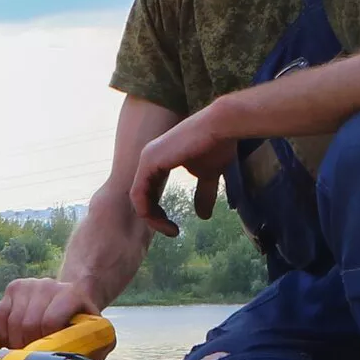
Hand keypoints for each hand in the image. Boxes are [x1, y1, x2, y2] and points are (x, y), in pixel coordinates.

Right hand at [0, 276, 94, 349]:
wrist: (71, 297)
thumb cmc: (81, 321)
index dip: (45, 342)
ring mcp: (28, 285)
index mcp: (71, 294)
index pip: (49, 321)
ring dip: (14, 341)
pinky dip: (2, 333)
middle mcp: (48, 285)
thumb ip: (92, 348)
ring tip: (23, 351)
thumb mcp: (94, 332)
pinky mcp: (12, 289)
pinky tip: (12, 340)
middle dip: (28, 346)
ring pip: (12, 321)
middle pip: (28, 323)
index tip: (46, 354)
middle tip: (32, 357)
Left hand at [129, 110, 236, 236]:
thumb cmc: (217, 145)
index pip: (149, 192)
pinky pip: (138, 195)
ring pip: (138, 199)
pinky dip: (147, 212)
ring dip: (152, 219)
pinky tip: (163, 221)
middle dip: (154, 219)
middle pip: (141, 197)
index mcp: (158, 160)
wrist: (221, 126)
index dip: (158, 212)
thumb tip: (203, 216)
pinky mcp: (149, 162)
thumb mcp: (208, 175)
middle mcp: (148, 159)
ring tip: (171, 230)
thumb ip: (203, 194)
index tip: (175, 228)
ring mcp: (146, 159)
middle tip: (172, 232)